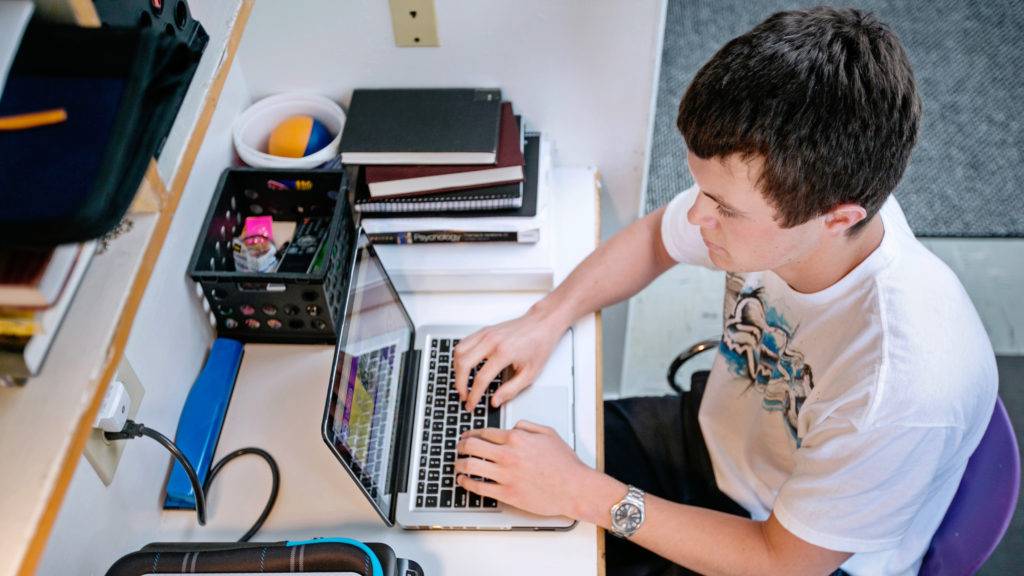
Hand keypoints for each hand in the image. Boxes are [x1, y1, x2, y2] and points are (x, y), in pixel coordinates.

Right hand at [453, 308, 565, 409]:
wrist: (542, 323)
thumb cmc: (539, 345)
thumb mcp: (530, 374)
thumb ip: (511, 390)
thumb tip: (495, 401)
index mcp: (504, 353)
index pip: (481, 379)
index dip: (474, 396)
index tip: (472, 404)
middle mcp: (492, 341)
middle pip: (464, 364)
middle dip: (460, 384)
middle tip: (464, 395)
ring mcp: (486, 333)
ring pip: (459, 351)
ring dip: (457, 369)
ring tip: (462, 382)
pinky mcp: (484, 330)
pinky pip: (463, 343)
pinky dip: (460, 356)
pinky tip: (464, 366)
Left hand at [454, 420, 595, 517]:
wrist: (574, 487)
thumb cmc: (565, 463)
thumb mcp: (548, 433)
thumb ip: (527, 426)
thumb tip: (513, 426)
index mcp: (517, 438)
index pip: (485, 432)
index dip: (471, 433)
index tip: (467, 436)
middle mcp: (508, 455)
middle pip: (472, 446)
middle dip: (461, 446)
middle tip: (458, 447)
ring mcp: (506, 475)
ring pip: (471, 466)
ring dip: (459, 463)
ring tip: (457, 464)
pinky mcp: (507, 493)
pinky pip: (479, 487)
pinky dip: (466, 483)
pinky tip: (463, 480)